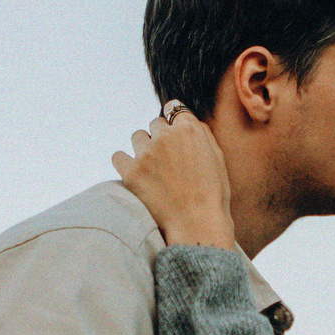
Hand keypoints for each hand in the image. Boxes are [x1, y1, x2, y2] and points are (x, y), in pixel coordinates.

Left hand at [111, 104, 238, 249]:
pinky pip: (118, 156)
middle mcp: (165, 136)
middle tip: (168, 160)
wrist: (197, 224)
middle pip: (155, 123)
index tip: (175, 136)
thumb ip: (200, 133)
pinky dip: (124, 163)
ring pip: (137, 137)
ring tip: (153, 169)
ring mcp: (146, 153)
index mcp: (189, 129)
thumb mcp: (216, 157)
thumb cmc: (212, 194)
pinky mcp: (130, 172)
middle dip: (160, 137)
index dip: (174, 123)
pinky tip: (134, 173)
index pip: (174, 110)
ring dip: (143, 148)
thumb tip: (185, 119)